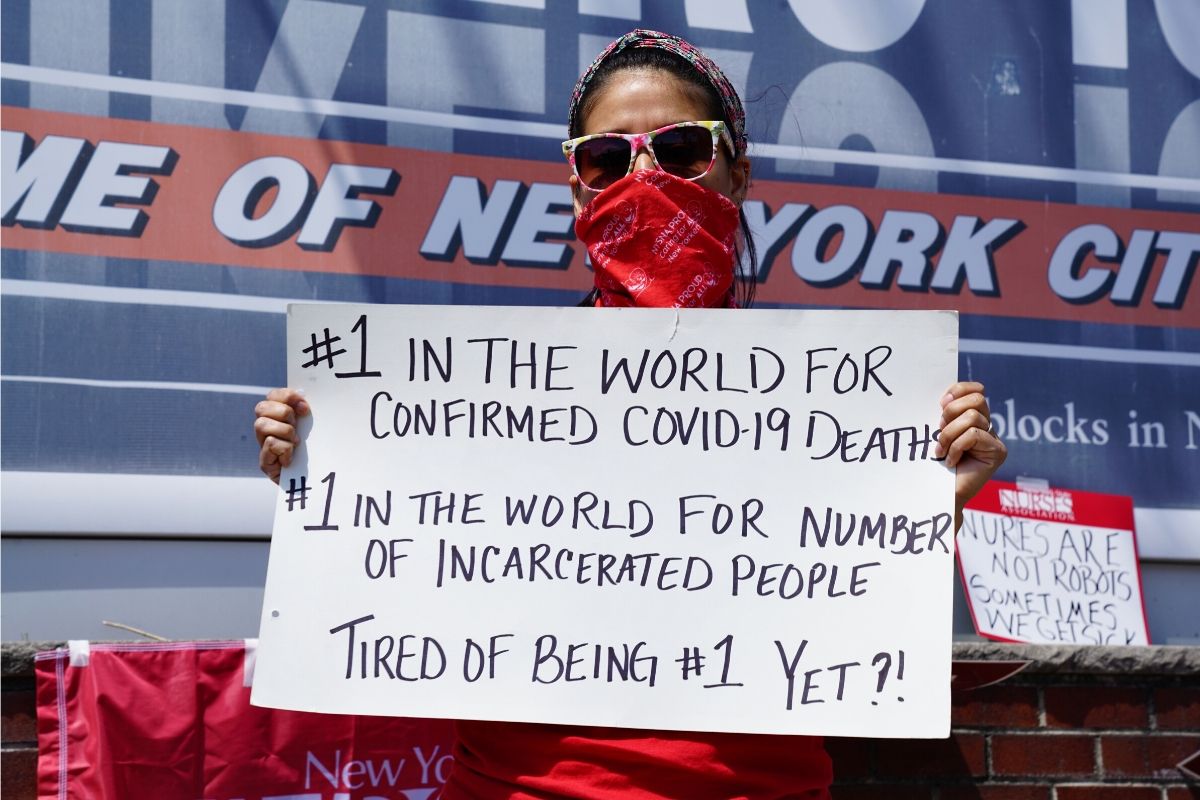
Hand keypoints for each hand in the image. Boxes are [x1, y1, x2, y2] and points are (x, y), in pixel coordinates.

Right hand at [254, 388, 309, 483]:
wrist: (316, 483)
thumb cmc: (317, 453)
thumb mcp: (313, 429)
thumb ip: (306, 413)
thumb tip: (305, 400)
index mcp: (278, 417)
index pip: (272, 395)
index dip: (287, 396)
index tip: (305, 408)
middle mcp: (266, 430)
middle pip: (261, 407)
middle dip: (283, 413)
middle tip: (297, 426)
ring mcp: (263, 446)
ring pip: (261, 424)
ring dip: (284, 431)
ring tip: (295, 442)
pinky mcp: (265, 462)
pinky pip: (270, 444)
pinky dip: (285, 449)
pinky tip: (291, 458)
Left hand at [936, 381, 1006, 528]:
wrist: (937, 493)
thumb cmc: (933, 463)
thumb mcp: (937, 432)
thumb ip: (945, 414)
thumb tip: (946, 397)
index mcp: (973, 417)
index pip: (975, 390)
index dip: (958, 390)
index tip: (940, 403)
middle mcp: (987, 426)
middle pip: (977, 399)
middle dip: (951, 412)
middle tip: (939, 429)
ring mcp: (995, 439)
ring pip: (972, 418)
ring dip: (949, 434)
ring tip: (941, 451)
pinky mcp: (998, 452)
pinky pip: (973, 436)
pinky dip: (956, 447)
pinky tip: (950, 462)